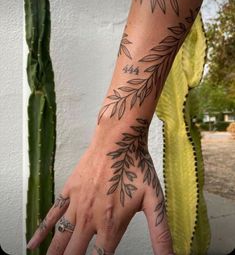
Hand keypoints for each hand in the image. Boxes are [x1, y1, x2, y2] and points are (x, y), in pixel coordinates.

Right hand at [27, 119, 173, 254]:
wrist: (118, 140)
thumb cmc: (136, 168)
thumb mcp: (154, 201)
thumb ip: (161, 234)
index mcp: (111, 225)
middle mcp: (90, 219)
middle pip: (75, 253)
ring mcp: (77, 204)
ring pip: (61, 238)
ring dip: (54, 254)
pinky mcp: (69, 191)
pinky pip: (51, 214)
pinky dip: (41, 231)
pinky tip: (33, 243)